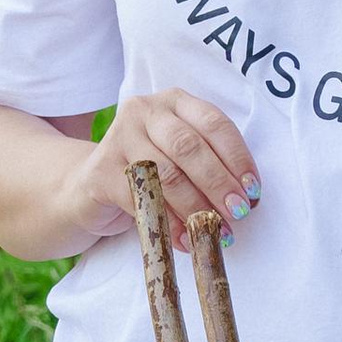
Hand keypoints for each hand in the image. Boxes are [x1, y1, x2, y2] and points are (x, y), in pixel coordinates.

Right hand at [80, 87, 261, 247]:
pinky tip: (185, 240)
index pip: (213, 122)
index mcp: (174, 102)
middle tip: (238, 212)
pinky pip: (143, 200)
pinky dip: (168, 223)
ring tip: (214, 231)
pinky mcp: (101, 171)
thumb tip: (246, 198)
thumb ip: (209, 164)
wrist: (89, 187)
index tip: (253, 189)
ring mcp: (119, 138)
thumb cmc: (149, 172)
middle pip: (189, 147)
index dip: (237, 157)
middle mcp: (144, 111)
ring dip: (196, 207)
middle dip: (219, 183)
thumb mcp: (180, 157)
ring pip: (167, 174)